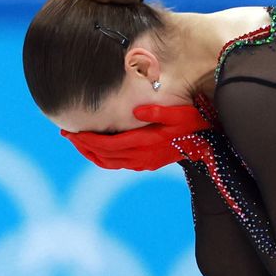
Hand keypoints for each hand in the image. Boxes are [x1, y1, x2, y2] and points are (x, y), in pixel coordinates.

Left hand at [59, 103, 212, 170]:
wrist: (208, 145)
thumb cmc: (194, 124)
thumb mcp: (179, 114)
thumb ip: (158, 112)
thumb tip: (137, 110)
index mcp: (145, 144)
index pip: (107, 144)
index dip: (87, 140)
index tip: (71, 131)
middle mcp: (142, 157)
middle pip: (103, 155)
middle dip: (83, 146)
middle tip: (67, 134)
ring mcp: (144, 163)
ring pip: (108, 163)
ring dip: (91, 153)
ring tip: (78, 142)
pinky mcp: (147, 165)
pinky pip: (118, 164)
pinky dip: (103, 158)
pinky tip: (97, 149)